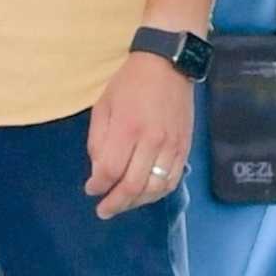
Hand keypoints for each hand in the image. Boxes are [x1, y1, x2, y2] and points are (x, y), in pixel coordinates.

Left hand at [85, 52, 193, 220]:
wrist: (168, 65)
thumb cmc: (130, 83)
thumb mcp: (103, 106)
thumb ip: (98, 141)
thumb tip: (99, 173)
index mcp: (128, 128)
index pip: (111, 170)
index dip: (98, 186)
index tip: (91, 190)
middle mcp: (152, 140)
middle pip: (133, 186)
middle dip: (115, 203)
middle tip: (103, 210)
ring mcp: (172, 146)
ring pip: (155, 189)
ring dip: (136, 203)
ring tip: (123, 205)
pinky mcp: (184, 148)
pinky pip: (172, 180)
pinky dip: (157, 194)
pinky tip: (145, 195)